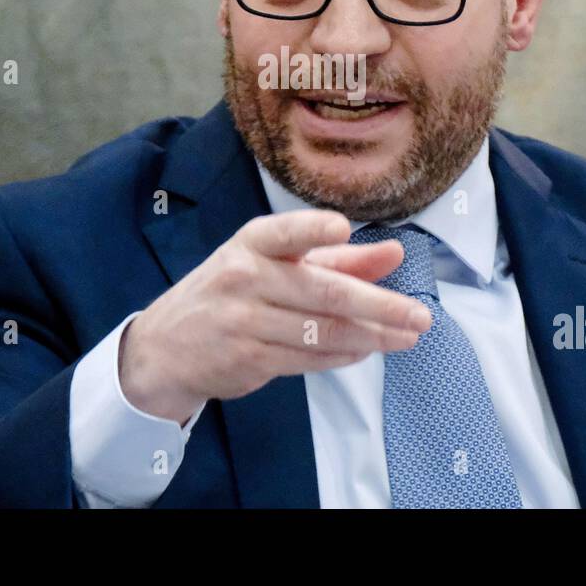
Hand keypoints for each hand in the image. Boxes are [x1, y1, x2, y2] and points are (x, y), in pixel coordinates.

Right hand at [119, 209, 431, 422]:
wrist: (166, 348)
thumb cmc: (231, 293)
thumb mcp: (274, 263)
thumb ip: (337, 259)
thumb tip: (393, 254)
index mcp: (252, 244)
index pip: (284, 233)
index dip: (313, 230)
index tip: (343, 227)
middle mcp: (246, 278)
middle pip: (323, 292)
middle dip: (379, 306)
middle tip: (419, 314)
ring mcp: (246, 322)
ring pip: (322, 331)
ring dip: (372, 337)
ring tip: (408, 336)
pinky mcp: (250, 359)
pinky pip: (309, 358)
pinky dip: (345, 355)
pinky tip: (368, 349)